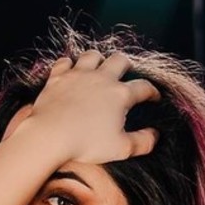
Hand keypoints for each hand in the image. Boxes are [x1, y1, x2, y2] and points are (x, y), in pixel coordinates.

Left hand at [23, 50, 159, 166]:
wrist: (50, 135)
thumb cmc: (86, 143)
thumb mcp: (120, 149)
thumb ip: (142, 142)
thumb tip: (155, 136)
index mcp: (120, 95)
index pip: (143, 87)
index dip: (152, 91)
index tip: (153, 97)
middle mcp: (102, 78)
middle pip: (119, 60)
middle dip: (126, 65)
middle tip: (126, 73)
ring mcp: (78, 75)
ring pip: (93, 55)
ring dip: (98, 59)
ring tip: (99, 67)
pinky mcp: (58, 76)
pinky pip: (65, 62)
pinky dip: (69, 64)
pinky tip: (70, 70)